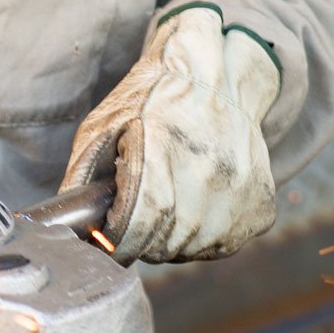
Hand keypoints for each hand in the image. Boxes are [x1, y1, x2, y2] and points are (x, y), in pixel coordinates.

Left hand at [61, 7, 280, 262]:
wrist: (222, 82)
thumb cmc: (154, 102)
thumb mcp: (104, 125)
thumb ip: (83, 177)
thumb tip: (73, 229)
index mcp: (165, 148)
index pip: (139, 225)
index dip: (118, 240)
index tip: (109, 238)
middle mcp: (209, 173)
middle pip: (163, 243)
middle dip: (141, 239)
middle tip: (137, 215)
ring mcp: (240, 193)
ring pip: (191, 250)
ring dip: (171, 241)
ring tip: (168, 205)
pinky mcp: (260, 207)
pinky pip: (221, 246)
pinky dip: (203, 237)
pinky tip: (196, 206)